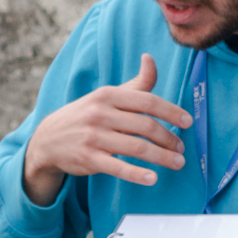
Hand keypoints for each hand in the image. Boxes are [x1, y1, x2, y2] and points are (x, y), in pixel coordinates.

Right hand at [23, 53, 190, 205]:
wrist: (48, 139)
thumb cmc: (86, 115)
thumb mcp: (107, 96)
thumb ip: (134, 83)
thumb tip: (150, 58)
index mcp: (108, 95)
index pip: (147, 101)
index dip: (171, 111)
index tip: (188, 121)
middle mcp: (100, 114)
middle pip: (145, 126)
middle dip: (169, 139)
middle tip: (181, 149)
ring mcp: (94, 137)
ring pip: (137, 148)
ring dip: (162, 157)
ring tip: (177, 163)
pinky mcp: (89, 159)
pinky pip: (119, 168)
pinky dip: (138, 174)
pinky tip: (153, 178)